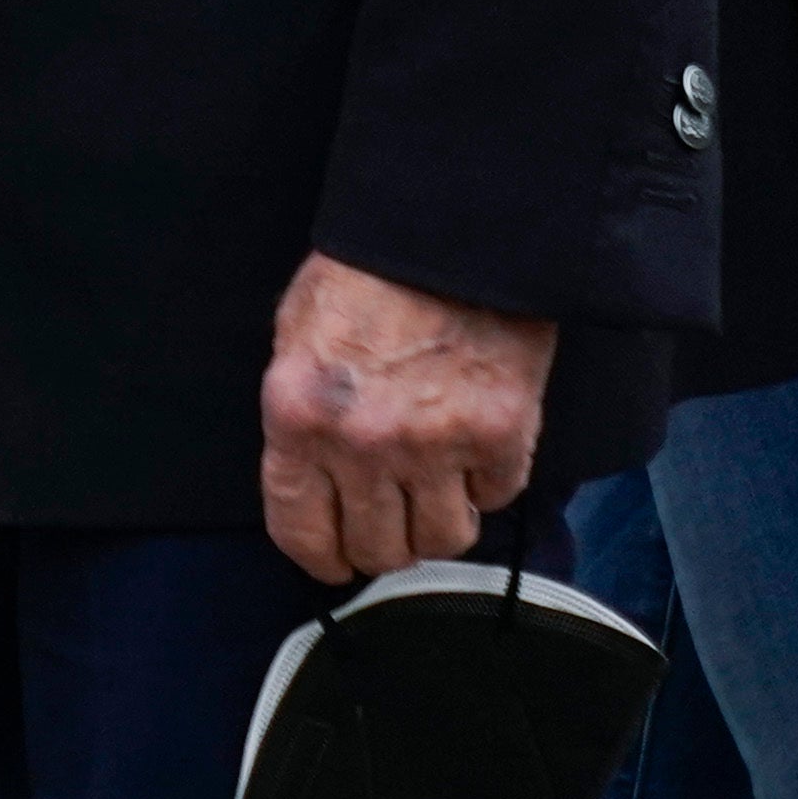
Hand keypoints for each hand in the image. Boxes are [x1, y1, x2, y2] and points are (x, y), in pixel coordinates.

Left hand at [257, 252, 555, 582]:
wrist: (446, 236)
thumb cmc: (360, 281)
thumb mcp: (295, 340)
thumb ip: (301, 419)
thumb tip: (313, 487)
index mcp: (298, 416)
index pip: (300, 530)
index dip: (320, 557)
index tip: (333, 561)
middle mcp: (363, 443)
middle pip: (377, 549)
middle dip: (380, 546)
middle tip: (389, 524)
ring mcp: (436, 445)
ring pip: (442, 541)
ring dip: (438, 525)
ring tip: (433, 493)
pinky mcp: (502, 438)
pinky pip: (495, 499)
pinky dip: (486, 486)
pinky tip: (474, 452)